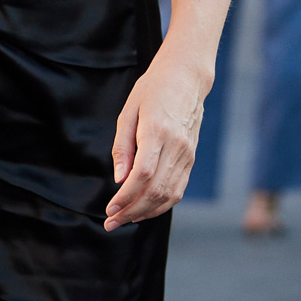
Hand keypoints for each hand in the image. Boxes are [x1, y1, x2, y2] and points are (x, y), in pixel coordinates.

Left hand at [105, 48, 209, 231]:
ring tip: (125, 219)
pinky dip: (161, 205)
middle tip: (111, 222)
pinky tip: (144, 210)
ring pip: (169, 195)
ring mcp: (187, 154)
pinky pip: (178, 189)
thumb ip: (123, 146)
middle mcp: (176, 146)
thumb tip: (119, 179)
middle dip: (131, 211)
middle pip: (155, 190)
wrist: (187, 78)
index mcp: (157, 132)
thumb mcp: (129, 111)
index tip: (109, 209)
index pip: (142, 175)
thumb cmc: (153, 89)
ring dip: (146, 212)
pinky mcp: (191, 158)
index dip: (125, 197)